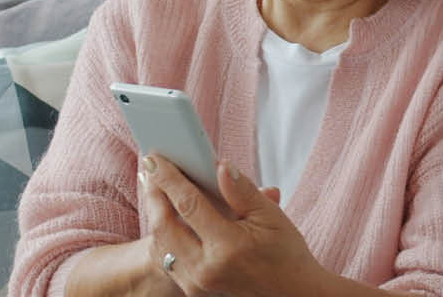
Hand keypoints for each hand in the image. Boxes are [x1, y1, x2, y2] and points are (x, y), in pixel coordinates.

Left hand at [140, 155, 326, 296]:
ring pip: (160, 243)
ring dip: (155, 213)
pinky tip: (167, 215)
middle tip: (150, 170)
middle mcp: (207, 268)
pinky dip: (163, 234)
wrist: (292, 293)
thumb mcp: (271, 217)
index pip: (188, 205)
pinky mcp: (193, 289)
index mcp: (229, 247)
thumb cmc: (285, 255)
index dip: (169, 178)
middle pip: (164, 225)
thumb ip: (242, 190)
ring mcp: (197, 283)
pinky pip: (167, 258)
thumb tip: (220, 165)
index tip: (155, 159)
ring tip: (156, 188)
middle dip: (153, 194)